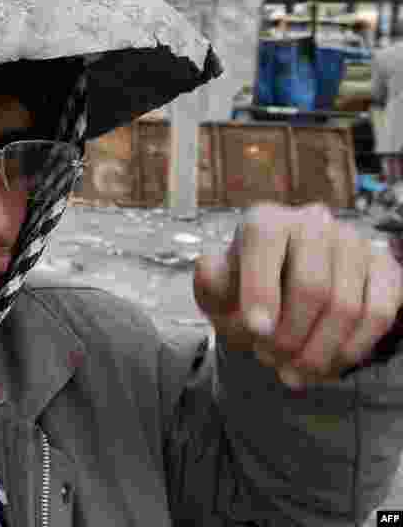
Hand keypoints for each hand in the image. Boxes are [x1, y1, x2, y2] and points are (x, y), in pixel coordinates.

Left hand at [194, 202, 402, 389]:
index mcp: (266, 220)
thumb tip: (211, 270)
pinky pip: (380, 313)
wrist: (281, 297)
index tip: (256, 332)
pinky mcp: (383, 268)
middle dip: (290, 335)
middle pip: (312, 285)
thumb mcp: (216, 289)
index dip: (261, 290)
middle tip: (269, 361)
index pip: (265, 243)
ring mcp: (353, 243)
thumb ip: (210, 281)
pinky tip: (328, 366)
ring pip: (348, 306)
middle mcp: (313, 222)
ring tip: (293, 372)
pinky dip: (353, 348)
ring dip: (319, 351)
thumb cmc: (243, 292)